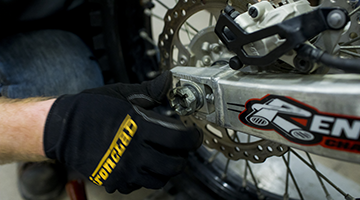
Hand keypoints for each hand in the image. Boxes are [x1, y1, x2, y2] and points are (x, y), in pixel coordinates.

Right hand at [43, 71, 202, 193]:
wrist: (62, 128)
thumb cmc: (90, 109)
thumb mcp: (122, 94)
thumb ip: (150, 91)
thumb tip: (169, 81)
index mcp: (139, 128)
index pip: (179, 140)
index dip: (192, 138)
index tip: (193, 135)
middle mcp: (133, 152)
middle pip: (174, 165)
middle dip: (182, 156)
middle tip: (178, 147)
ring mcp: (123, 170)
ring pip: (160, 179)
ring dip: (165, 168)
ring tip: (160, 155)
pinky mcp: (114, 181)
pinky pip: (139, 186)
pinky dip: (145, 176)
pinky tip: (141, 163)